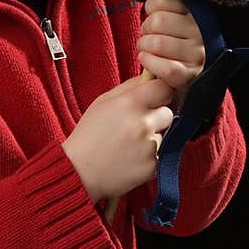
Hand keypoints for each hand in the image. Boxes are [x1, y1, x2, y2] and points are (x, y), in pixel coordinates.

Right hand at [61, 75, 175, 204]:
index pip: (164, 88)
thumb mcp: (103, 102)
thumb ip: (129, 87)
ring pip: (165, 134)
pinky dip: (150, 155)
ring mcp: (150, 146)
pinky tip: (132, 157)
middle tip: (137, 125)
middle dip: (157, 116)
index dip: (160, 93)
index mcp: (131, 103)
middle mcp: (144, 123)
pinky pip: (161, 154)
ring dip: (154, 136)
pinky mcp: (154, 166)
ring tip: (131, 144)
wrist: (80, 172)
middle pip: (168, 112)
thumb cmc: (89, 134)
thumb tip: (151, 76)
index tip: (153, 98)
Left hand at [136, 0, 205, 109]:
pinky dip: (148, 62)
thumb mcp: (173, 17)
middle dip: (145, 29)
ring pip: (156, 43)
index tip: (154, 14)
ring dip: (144, 47)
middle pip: (157, 21)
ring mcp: (197, 54)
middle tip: (150, 36)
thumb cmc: (176, 43)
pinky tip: (147, 60)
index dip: (151, 6)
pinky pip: (161, 66)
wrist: (190, 77)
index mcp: (197, 12)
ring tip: (147, 49)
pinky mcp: (189, 75)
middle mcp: (201, 31)